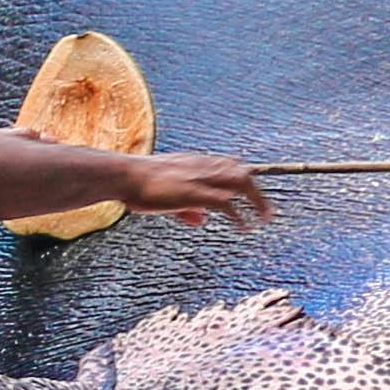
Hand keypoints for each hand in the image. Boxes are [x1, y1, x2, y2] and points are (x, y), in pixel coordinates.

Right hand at [116, 153, 270, 226]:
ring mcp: (200, 178)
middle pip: (241, 171)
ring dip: (257, 200)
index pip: (228, 164)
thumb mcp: (165, 195)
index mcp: (194, 162)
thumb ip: (186, 208)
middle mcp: (202, 166)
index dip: (243, 177)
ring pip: (241, 182)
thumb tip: (201, 221)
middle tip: (266, 210)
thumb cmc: (137, 184)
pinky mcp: (195, 193)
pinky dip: (238, 215)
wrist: (124, 175)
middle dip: (257, 191)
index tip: (252, 192)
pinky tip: (244, 227)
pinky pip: (226, 203)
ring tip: (265, 218)